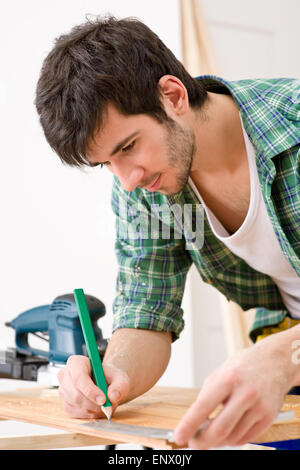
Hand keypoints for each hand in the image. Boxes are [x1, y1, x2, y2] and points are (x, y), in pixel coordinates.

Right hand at [57, 355, 129, 417]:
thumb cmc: (111, 378)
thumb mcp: (120, 378)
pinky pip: (76, 414)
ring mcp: (63, 391)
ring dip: (94, 409)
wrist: (107, 385)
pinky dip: (90, 414)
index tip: (103, 399)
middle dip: (93, 403)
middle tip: (108, 405)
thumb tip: (113, 396)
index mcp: (76, 362)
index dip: (90, 390)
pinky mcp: (66, 405)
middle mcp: (66, 375)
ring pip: (77, 405)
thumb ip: (120, 386)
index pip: (78, 377)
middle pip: (76, 394)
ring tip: (105, 404)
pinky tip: (97, 408)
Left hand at [174, 333, 293, 448]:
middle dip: (202, 441)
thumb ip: (207, 395)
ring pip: (232, 437)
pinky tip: (226, 432)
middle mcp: (246, 393)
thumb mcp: (220, 373)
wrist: (274, 362)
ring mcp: (260, 407)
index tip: (179, 436)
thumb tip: (195, 423)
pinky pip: (246, 438)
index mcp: (229, 378)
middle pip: (220, 429)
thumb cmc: (242, 367)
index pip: (204, 406)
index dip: (189, 424)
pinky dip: (232, 439)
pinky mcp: (269, 417)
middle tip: (193, 443)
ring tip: (210, 433)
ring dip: (217, 441)